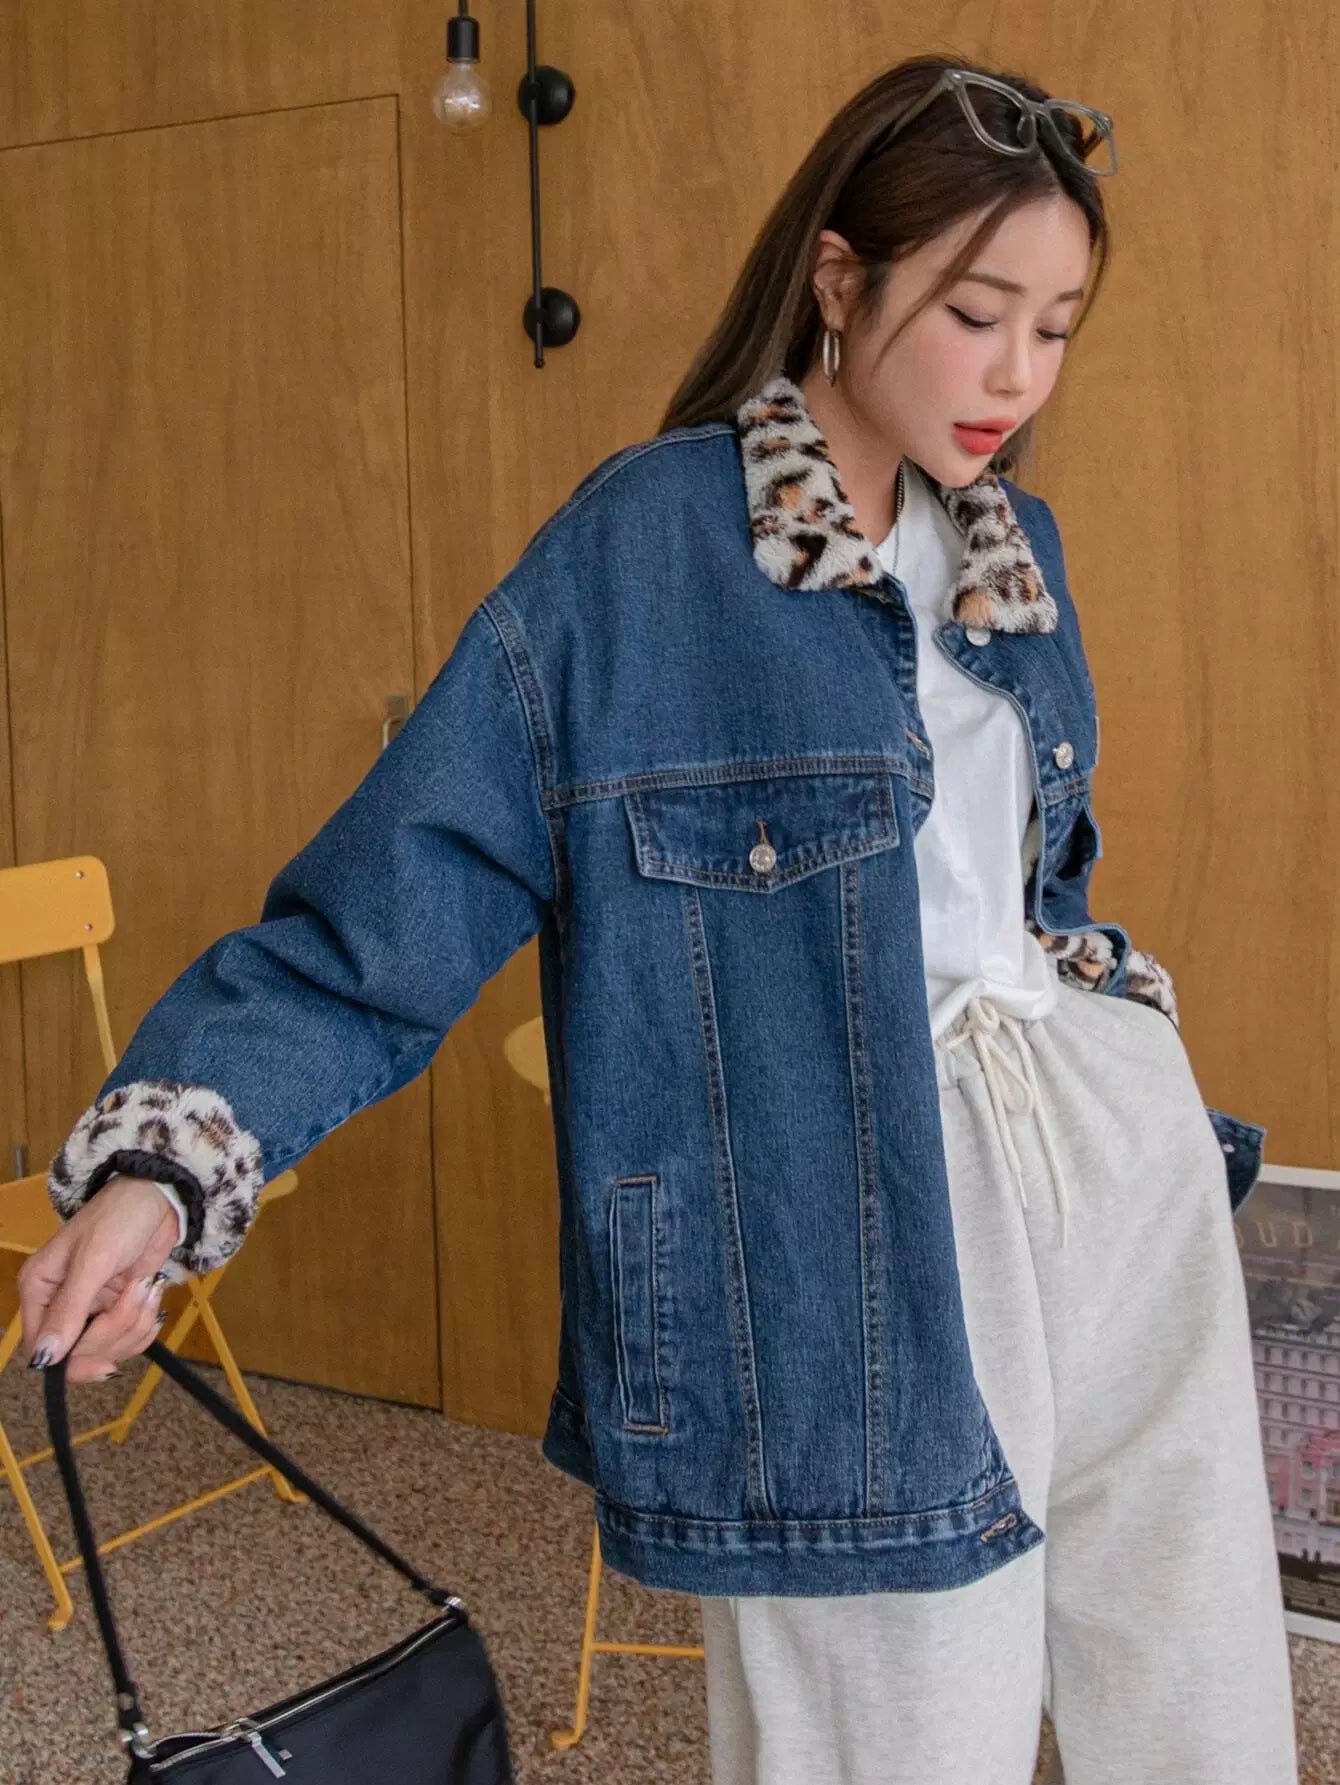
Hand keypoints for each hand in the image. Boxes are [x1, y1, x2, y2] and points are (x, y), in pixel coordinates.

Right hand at [18, 1176, 179, 1383]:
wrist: (158, 1198)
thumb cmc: (117, 1217)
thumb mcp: (92, 1260)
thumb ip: (69, 1309)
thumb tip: (43, 1357)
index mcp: (39, 1290)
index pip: (42, 1349)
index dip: (73, 1360)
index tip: (105, 1361)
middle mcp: (59, 1305)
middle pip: (80, 1353)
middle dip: (114, 1332)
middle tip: (135, 1295)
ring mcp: (91, 1309)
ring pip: (109, 1349)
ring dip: (135, 1323)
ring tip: (145, 1286)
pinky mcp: (118, 1309)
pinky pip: (129, 1339)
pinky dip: (146, 1322)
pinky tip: (151, 1294)